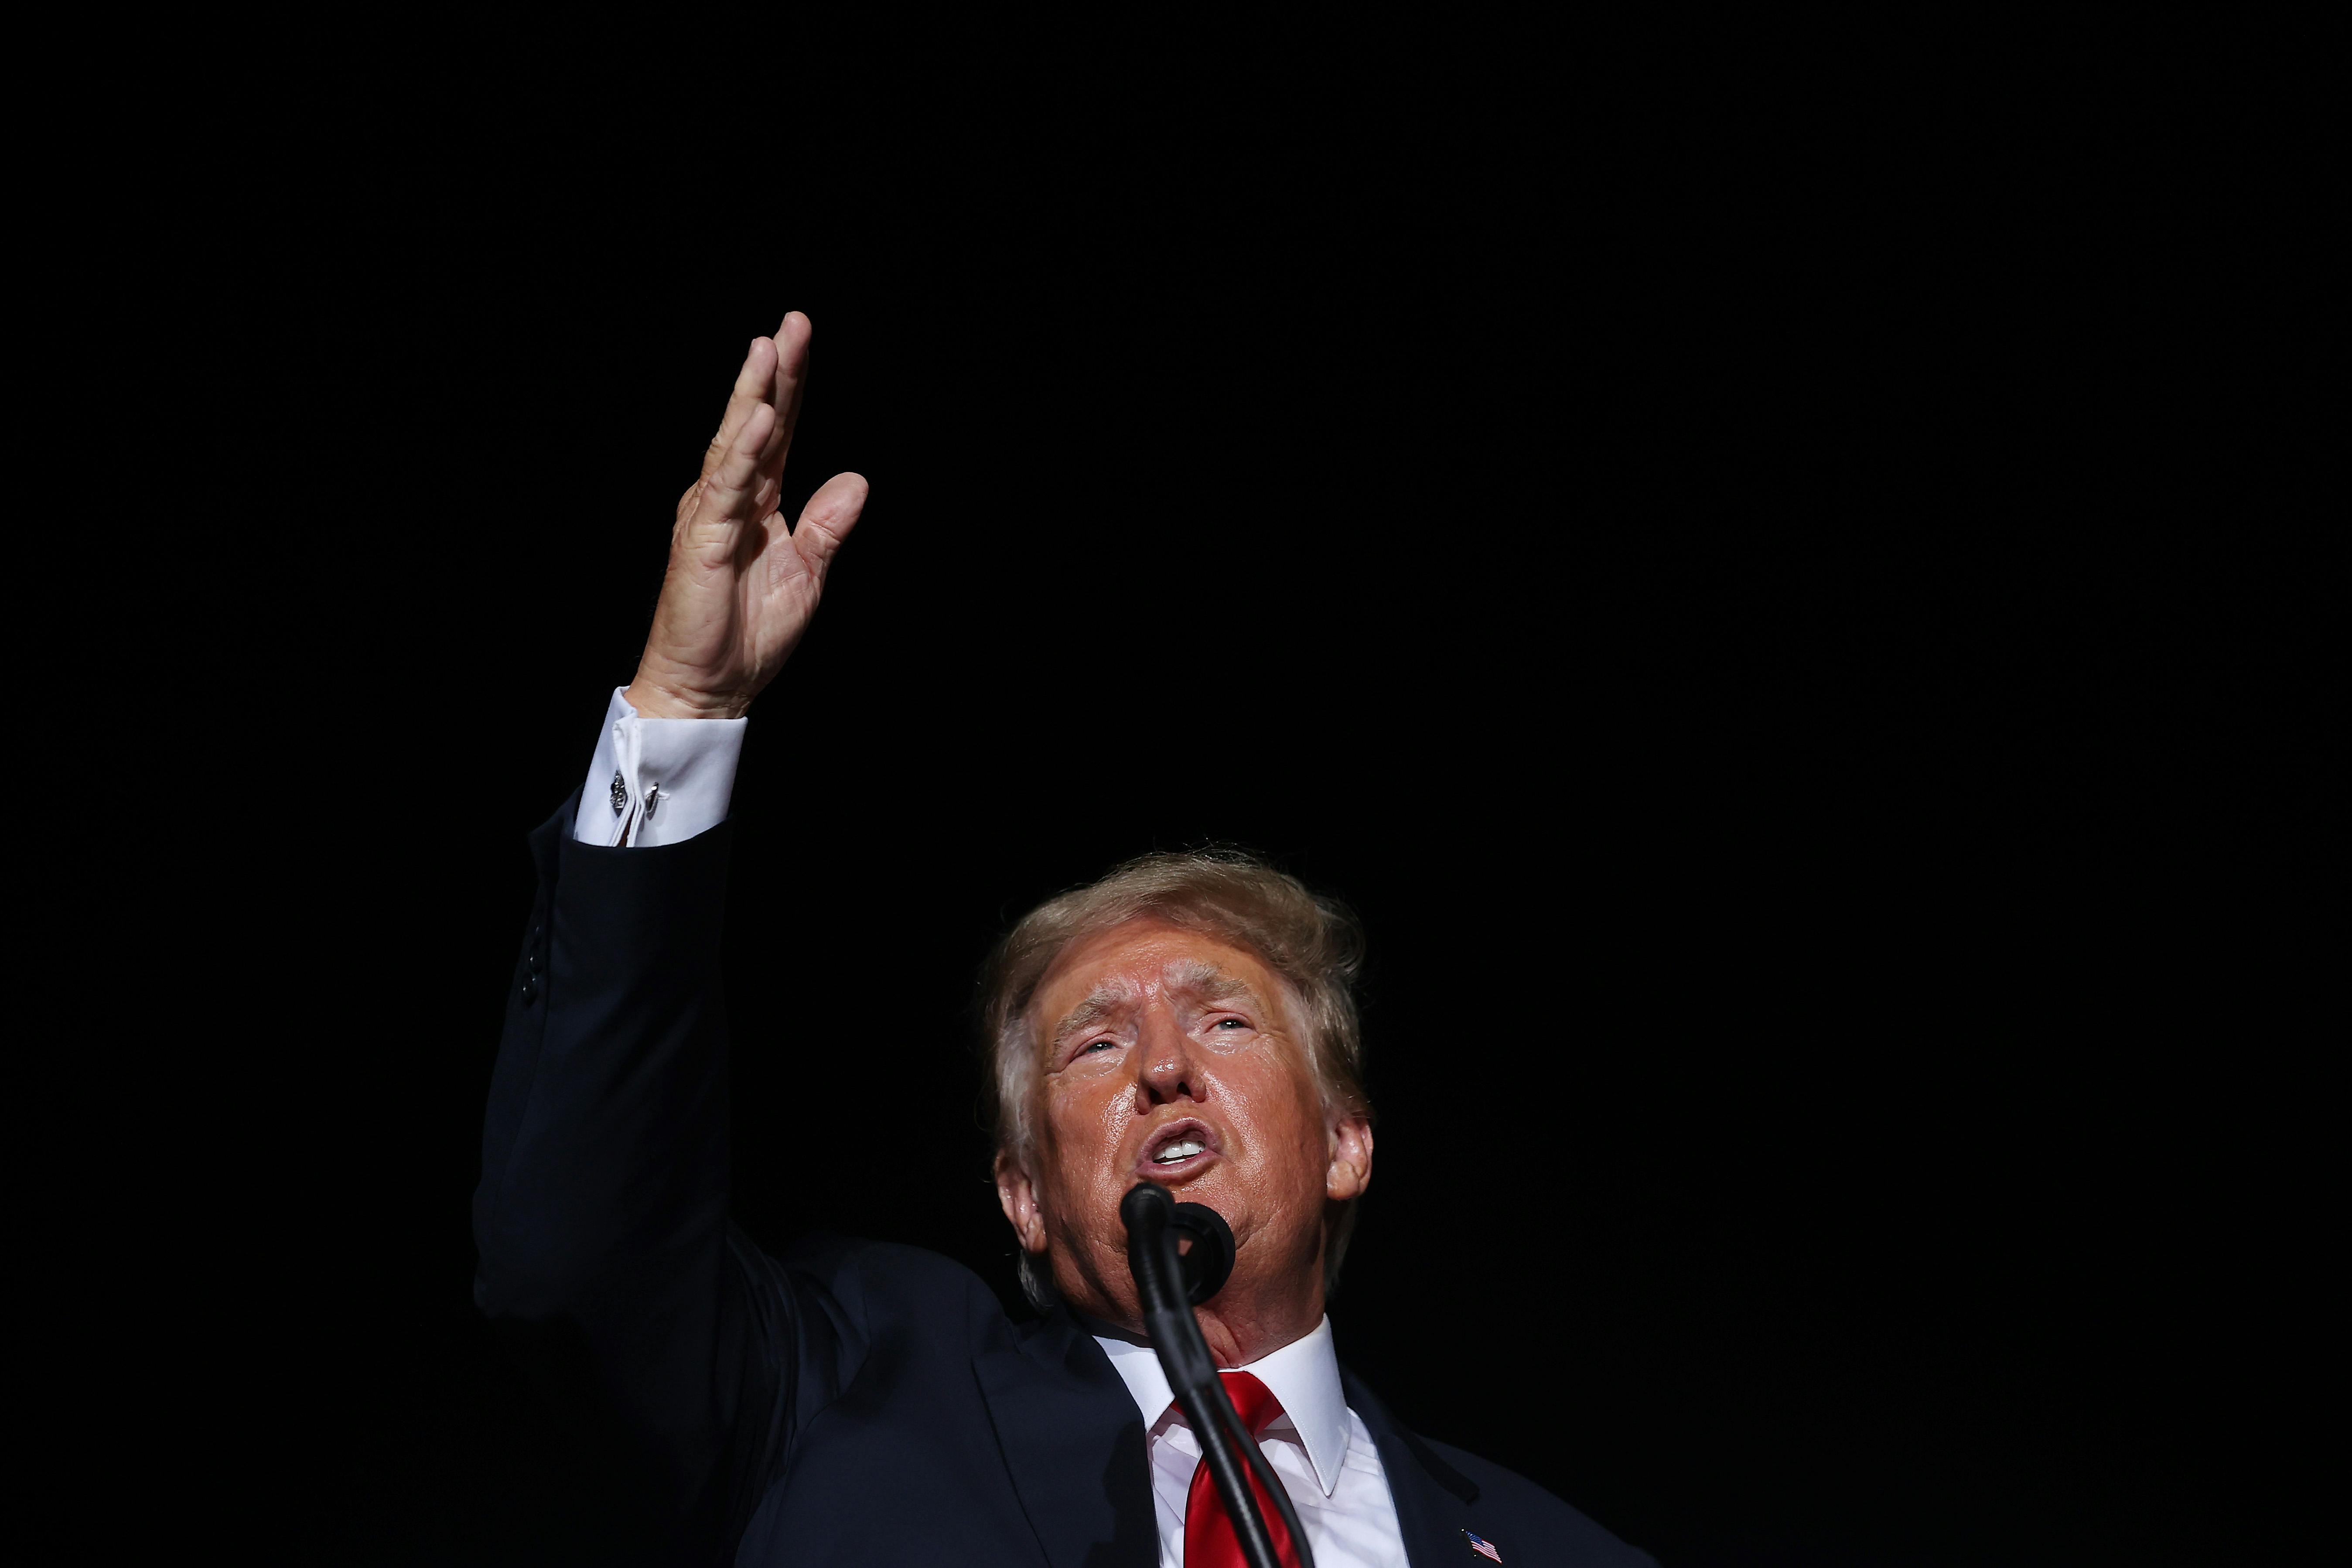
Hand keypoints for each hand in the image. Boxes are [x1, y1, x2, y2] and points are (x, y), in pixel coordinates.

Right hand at [626, 313, 867, 719]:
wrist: (712, 686)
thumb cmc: (749, 633)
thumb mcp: (807, 573)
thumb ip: (827, 527)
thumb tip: (856, 480)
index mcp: (759, 502)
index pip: (778, 433)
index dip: (790, 387)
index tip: (800, 338)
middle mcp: (731, 498)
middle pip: (755, 425)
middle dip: (773, 374)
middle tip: (790, 325)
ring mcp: (712, 515)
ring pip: (735, 445)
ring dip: (752, 397)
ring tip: (770, 351)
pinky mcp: (702, 539)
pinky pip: (728, 488)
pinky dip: (745, 453)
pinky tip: (760, 420)